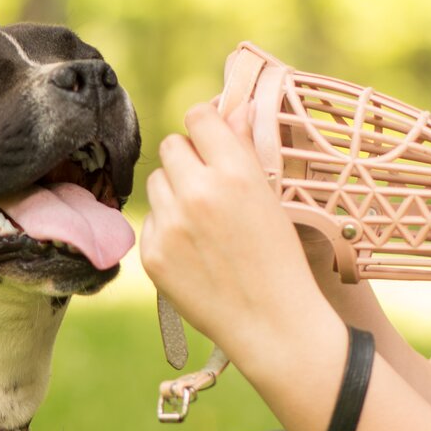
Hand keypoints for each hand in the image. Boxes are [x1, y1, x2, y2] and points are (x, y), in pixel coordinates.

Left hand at [141, 102, 330, 361]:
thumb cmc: (279, 257)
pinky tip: (195, 251)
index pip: (198, 117)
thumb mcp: (270, 197)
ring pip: (157, 181)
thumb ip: (244, 149)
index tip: (212, 140)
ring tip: (203, 221)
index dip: (206, 126)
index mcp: (235, 172)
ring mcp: (171, 224)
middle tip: (209, 186)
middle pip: (171, 145)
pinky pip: (152, 220)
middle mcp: (198, 192)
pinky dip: (168, 229)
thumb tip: (232, 108)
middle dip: (188, 159)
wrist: (271, 322)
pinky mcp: (153, 254)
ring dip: (174, 192)